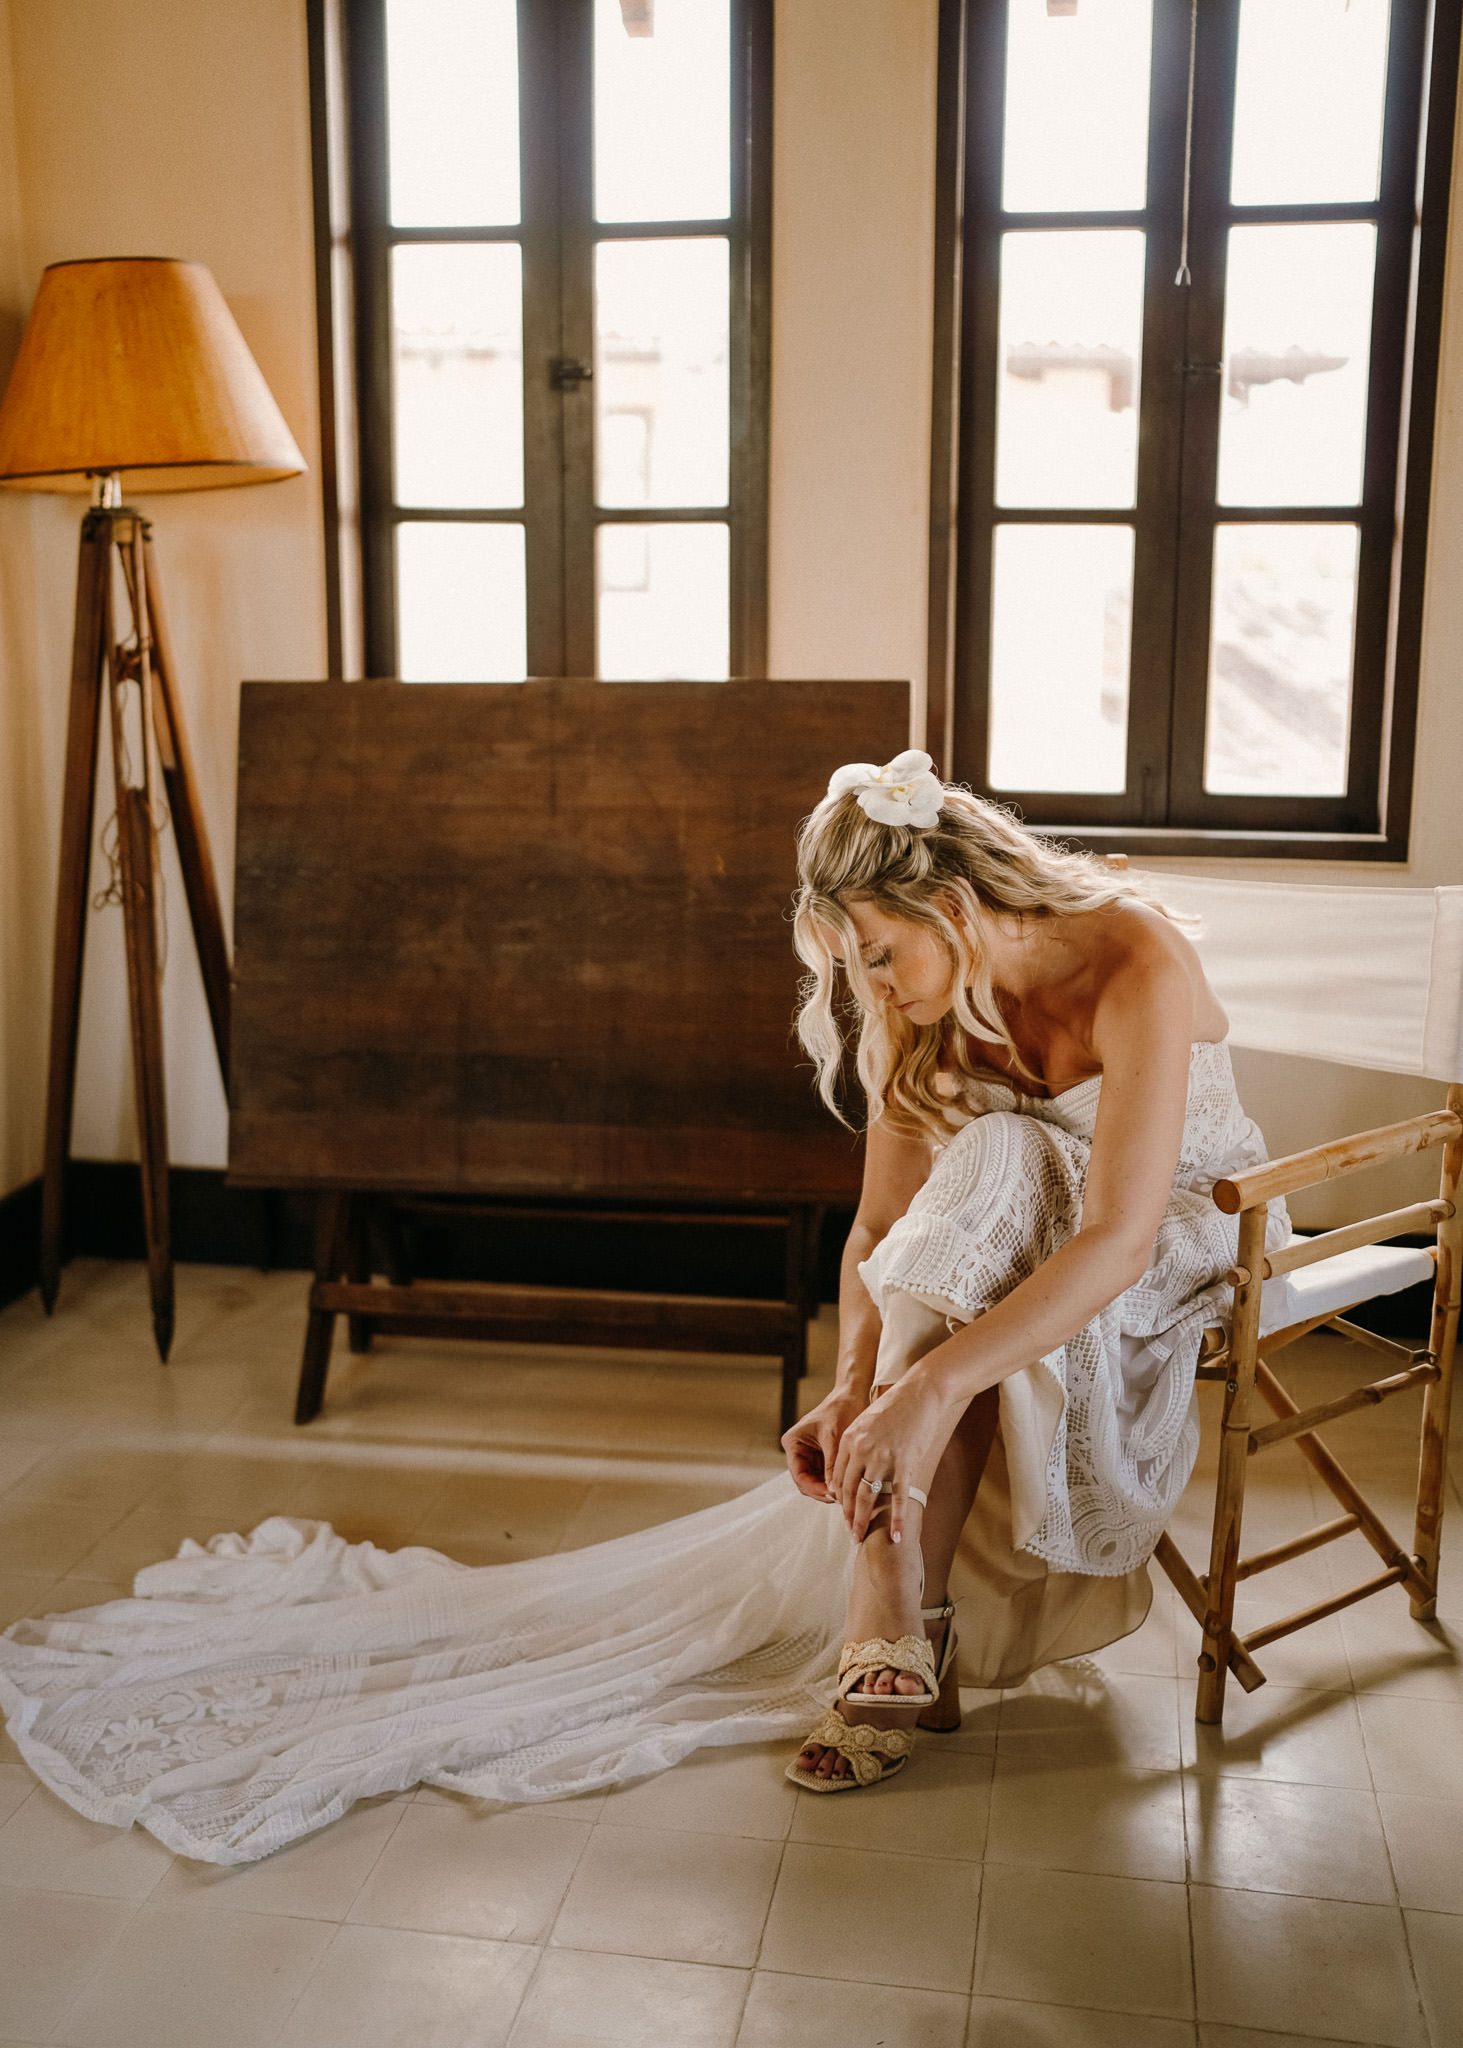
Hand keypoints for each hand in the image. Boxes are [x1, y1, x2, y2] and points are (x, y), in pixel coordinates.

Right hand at [781, 1384, 869, 1502]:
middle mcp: (798, 1450)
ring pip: (816, 1482)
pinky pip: (826, 1476)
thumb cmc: (841, 1409)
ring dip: (829, 1489)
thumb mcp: (835, 1439)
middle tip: (840, 1499)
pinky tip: (847, 1486)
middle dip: (822, 1491)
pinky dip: (834, 1482)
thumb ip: (831, 1465)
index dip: (814, 1488)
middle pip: (806, 1482)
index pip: (799, 1475)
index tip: (832, 1495)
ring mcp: (810, 1455)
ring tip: (845, 1495)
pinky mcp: (822, 1456)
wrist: (852, 1394)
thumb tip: (832, 1491)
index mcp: (793, 1443)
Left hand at [829, 1369, 951, 1542]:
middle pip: (848, 1490)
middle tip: (851, 1533)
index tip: (842, 1513)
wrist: (921, 1392)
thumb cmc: (895, 1406)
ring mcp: (883, 1457)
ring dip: (862, 1521)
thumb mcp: (866, 1421)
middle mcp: (862, 1450)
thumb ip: (856, 1445)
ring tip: (861, 1538)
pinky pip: (899, 1498)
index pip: (838, 1477)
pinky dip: (898, 1520)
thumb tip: (852, 1472)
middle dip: (848, 1515)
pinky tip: (898, 1536)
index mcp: (849, 1439)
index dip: (839, 1498)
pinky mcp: (905, 1463)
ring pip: (867, 1497)